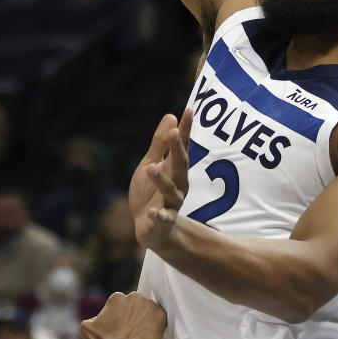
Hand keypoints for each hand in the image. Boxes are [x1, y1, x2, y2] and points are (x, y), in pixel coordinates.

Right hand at [80, 290, 165, 338]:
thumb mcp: (87, 327)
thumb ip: (94, 319)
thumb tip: (96, 321)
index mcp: (117, 298)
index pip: (123, 304)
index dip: (123, 316)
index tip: (122, 326)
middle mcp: (133, 297)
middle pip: (137, 305)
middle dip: (135, 316)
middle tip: (132, 331)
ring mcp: (148, 305)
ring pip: (149, 311)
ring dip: (146, 320)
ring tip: (141, 335)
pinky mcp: (160, 315)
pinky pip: (160, 319)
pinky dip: (157, 327)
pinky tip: (150, 337)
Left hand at [129, 109, 190, 250]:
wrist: (149, 227)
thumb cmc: (151, 192)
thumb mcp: (150, 163)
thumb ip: (160, 143)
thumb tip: (171, 116)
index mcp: (175, 170)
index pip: (182, 147)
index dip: (185, 130)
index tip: (188, 110)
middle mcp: (178, 185)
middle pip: (180, 166)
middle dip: (178, 150)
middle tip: (174, 133)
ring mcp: (171, 204)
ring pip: (170, 191)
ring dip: (161, 180)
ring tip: (150, 168)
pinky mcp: (162, 222)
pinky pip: (162, 219)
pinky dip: (158, 216)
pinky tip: (152, 212)